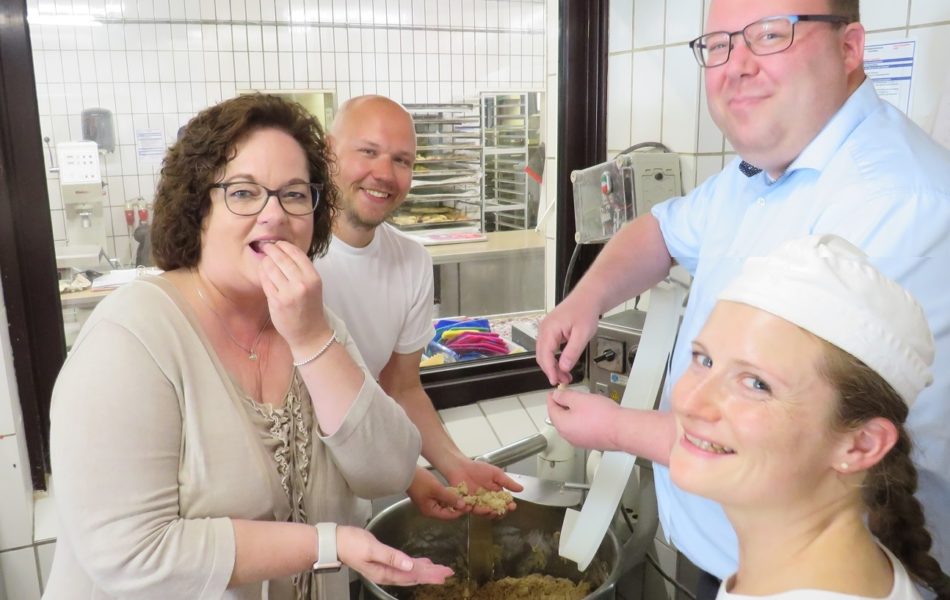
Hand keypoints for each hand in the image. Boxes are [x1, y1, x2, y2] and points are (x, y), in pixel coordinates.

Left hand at [258, 241, 330, 350]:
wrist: (309, 333)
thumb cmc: (310, 307)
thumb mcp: (313, 286)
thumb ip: (302, 270)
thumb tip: (284, 251)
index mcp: (313, 277)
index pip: (296, 253)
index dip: (284, 245)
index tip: (278, 243)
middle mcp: (302, 284)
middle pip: (281, 259)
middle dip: (271, 250)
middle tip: (265, 246)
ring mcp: (288, 293)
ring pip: (271, 269)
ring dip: (265, 261)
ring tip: (264, 259)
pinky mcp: (276, 302)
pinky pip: (265, 282)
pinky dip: (262, 274)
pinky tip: (262, 272)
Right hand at [337, 525, 453, 585]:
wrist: (335, 543)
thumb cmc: (352, 543)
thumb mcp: (372, 548)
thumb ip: (391, 557)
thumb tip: (410, 565)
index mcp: (386, 572)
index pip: (413, 575)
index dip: (430, 574)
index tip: (444, 574)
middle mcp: (387, 574)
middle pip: (414, 575)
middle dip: (431, 574)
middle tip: (449, 572)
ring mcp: (385, 569)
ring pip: (410, 571)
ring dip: (426, 570)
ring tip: (440, 569)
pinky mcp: (384, 561)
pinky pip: (404, 566)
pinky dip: (415, 564)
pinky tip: (423, 562)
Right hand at [407, 467, 467, 519]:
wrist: (406, 472)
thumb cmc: (420, 481)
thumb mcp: (437, 489)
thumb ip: (450, 498)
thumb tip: (463, 506)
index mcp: (430, 511)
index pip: (449, 515)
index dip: (460, 511)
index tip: (470, 506)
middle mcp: (429, 510)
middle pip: (447, 511)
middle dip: (458, 506)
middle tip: (469, 500)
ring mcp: (428, 503)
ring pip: (444, 505)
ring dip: (453, 501)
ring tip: (464, 496)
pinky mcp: (428, 496)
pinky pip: (440, 499)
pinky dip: (448, 497)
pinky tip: (455, 491)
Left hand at [443, 459, 523, 517]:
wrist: (460, 466)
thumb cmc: (477, 468)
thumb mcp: (496, 474)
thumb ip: (507, 482)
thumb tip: (521, 489)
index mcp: (495, 494)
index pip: (504, 503)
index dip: (508, 506)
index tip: (512, 506)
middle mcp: (486, 501)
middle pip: (494, 512)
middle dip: (498, 513)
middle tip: (499, 510)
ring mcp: (476, 503)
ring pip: (483, 513)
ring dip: (486, 513)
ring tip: (488, 509)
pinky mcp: (465, 504)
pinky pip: (470, 510)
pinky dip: (472, 510)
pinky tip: (474, 507)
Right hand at [535, 296, 599, 385]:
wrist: (588, 297)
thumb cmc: (585, 311)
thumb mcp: (583, 334)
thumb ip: (572, 352)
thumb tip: (564, 368)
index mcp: (550, 329)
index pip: (545, 355)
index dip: (549, 370)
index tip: (555, 381)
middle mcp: (544, 329)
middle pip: (542, 356)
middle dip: (551, 370)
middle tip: (563, 380)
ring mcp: (546, 329)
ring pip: (544, 353)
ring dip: (552, 366)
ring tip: (565, 375)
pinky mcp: (550, 330)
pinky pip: (548, 348)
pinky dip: (554, 358)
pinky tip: (563, 364)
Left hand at [547, 388, 619, 450]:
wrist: (621, 430)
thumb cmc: (602, 416)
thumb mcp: (579, 399)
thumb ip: (564, 396)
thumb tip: (556, 396)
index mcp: (562, 425)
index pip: (551, 409)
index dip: (552, 398)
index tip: (554, 392)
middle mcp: (568, 436)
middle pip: (560, 418)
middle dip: (563, 406)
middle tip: (568, 395)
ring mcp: (579, 441)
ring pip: (571, 424)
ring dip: (573, 413)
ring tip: (582, 403)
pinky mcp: (590, 442)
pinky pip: (581, 430)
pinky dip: (582, 421)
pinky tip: (591, 414)